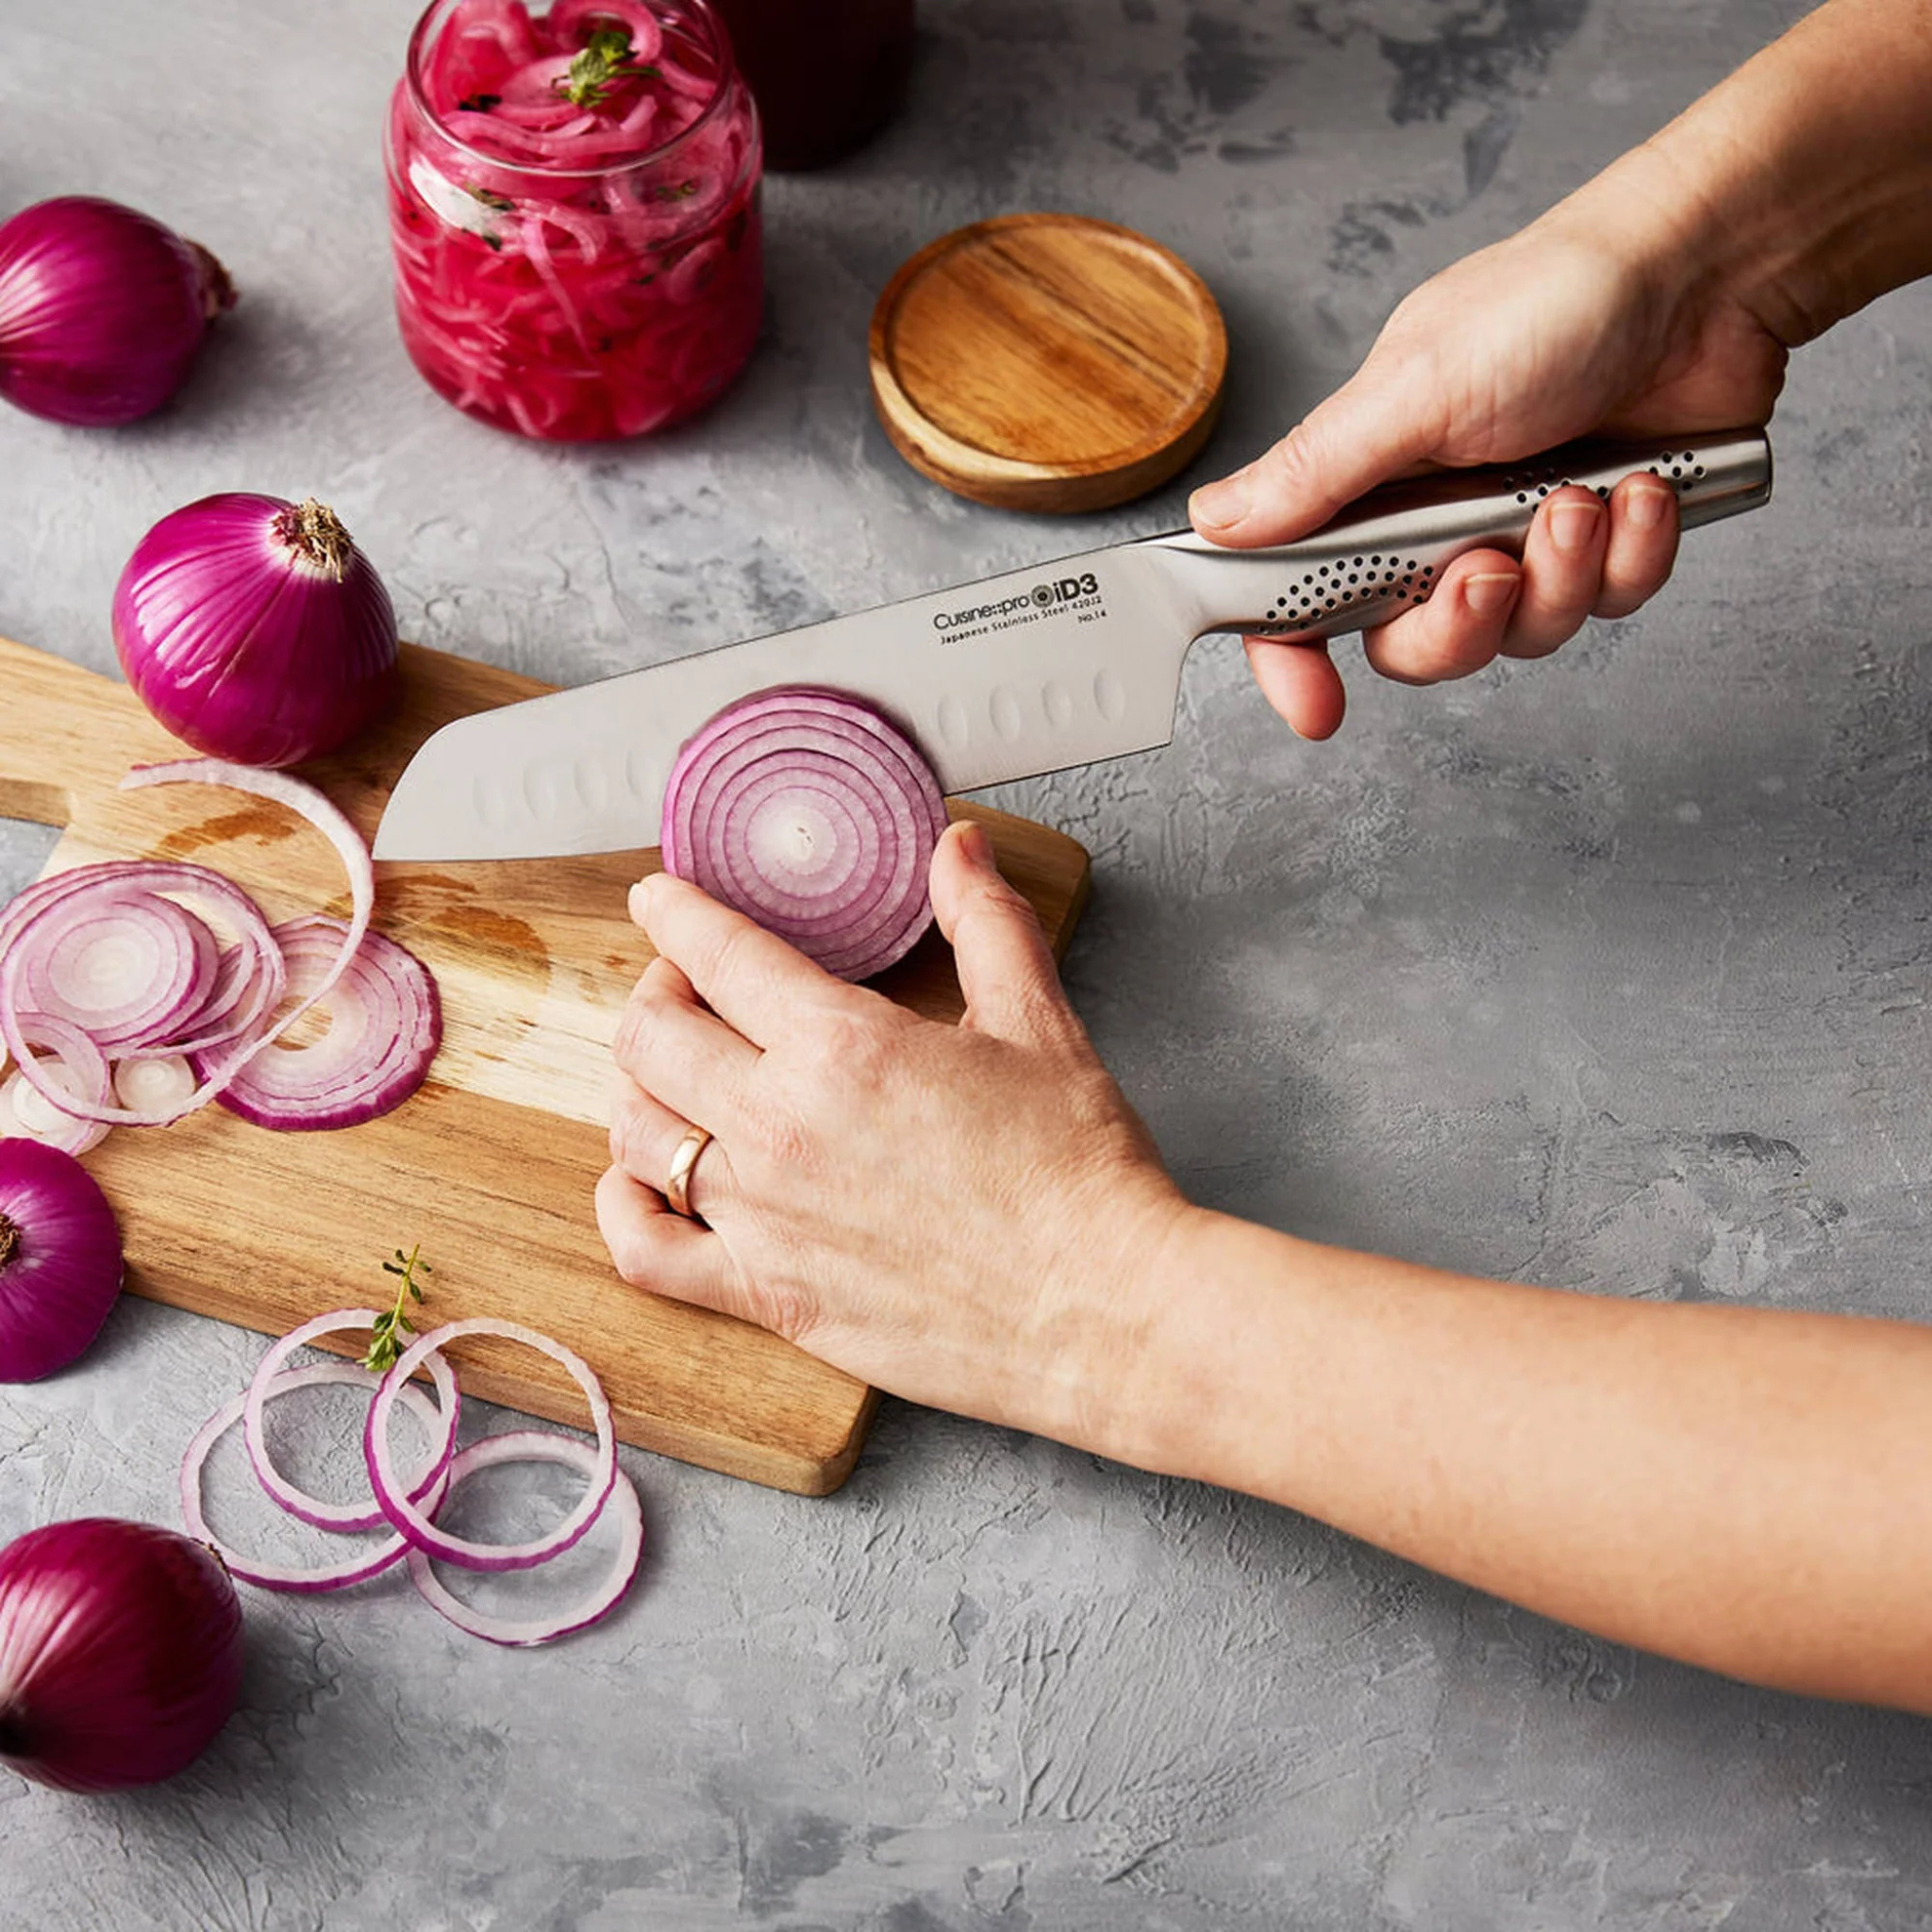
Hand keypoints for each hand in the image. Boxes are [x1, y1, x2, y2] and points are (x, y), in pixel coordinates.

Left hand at [597, 822, 1185, 1451]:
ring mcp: (764, 1217)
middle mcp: (781, 1126)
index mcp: (843, 1044)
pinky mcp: (769, 1296)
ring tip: (671, 1074)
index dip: (674, 914)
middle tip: (683, 986)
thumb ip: (985, 921)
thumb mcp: (1039, 1022)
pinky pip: (646, 1252)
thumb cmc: (1077, 1169)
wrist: (1102, 1308)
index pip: (718, 954)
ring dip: (638, 1089)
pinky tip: (636, 1185)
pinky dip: (623, 1209)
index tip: (658, 897)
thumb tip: (959, 844)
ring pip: (637, 1134)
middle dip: (654, 992)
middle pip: (651, 1037)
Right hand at [1190, 197, 1788, 737]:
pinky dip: (1631, 554)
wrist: (1705, 271)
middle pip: (1415, 644)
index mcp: (1370, 485)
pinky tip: (1643, 489)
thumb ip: (1315, 472)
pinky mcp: (1607, 542)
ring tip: (1581, 496)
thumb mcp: (1413, 390)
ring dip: (1559, 575)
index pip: (1301, 598)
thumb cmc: (1554, 300)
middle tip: (1488, 571)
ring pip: (1522, 635)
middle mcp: (1439, 521)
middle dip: (1458, 627)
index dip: (1296, 664)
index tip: (1319, 707)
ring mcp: (1523, 535)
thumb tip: (1216, 521)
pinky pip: (1610, 604)